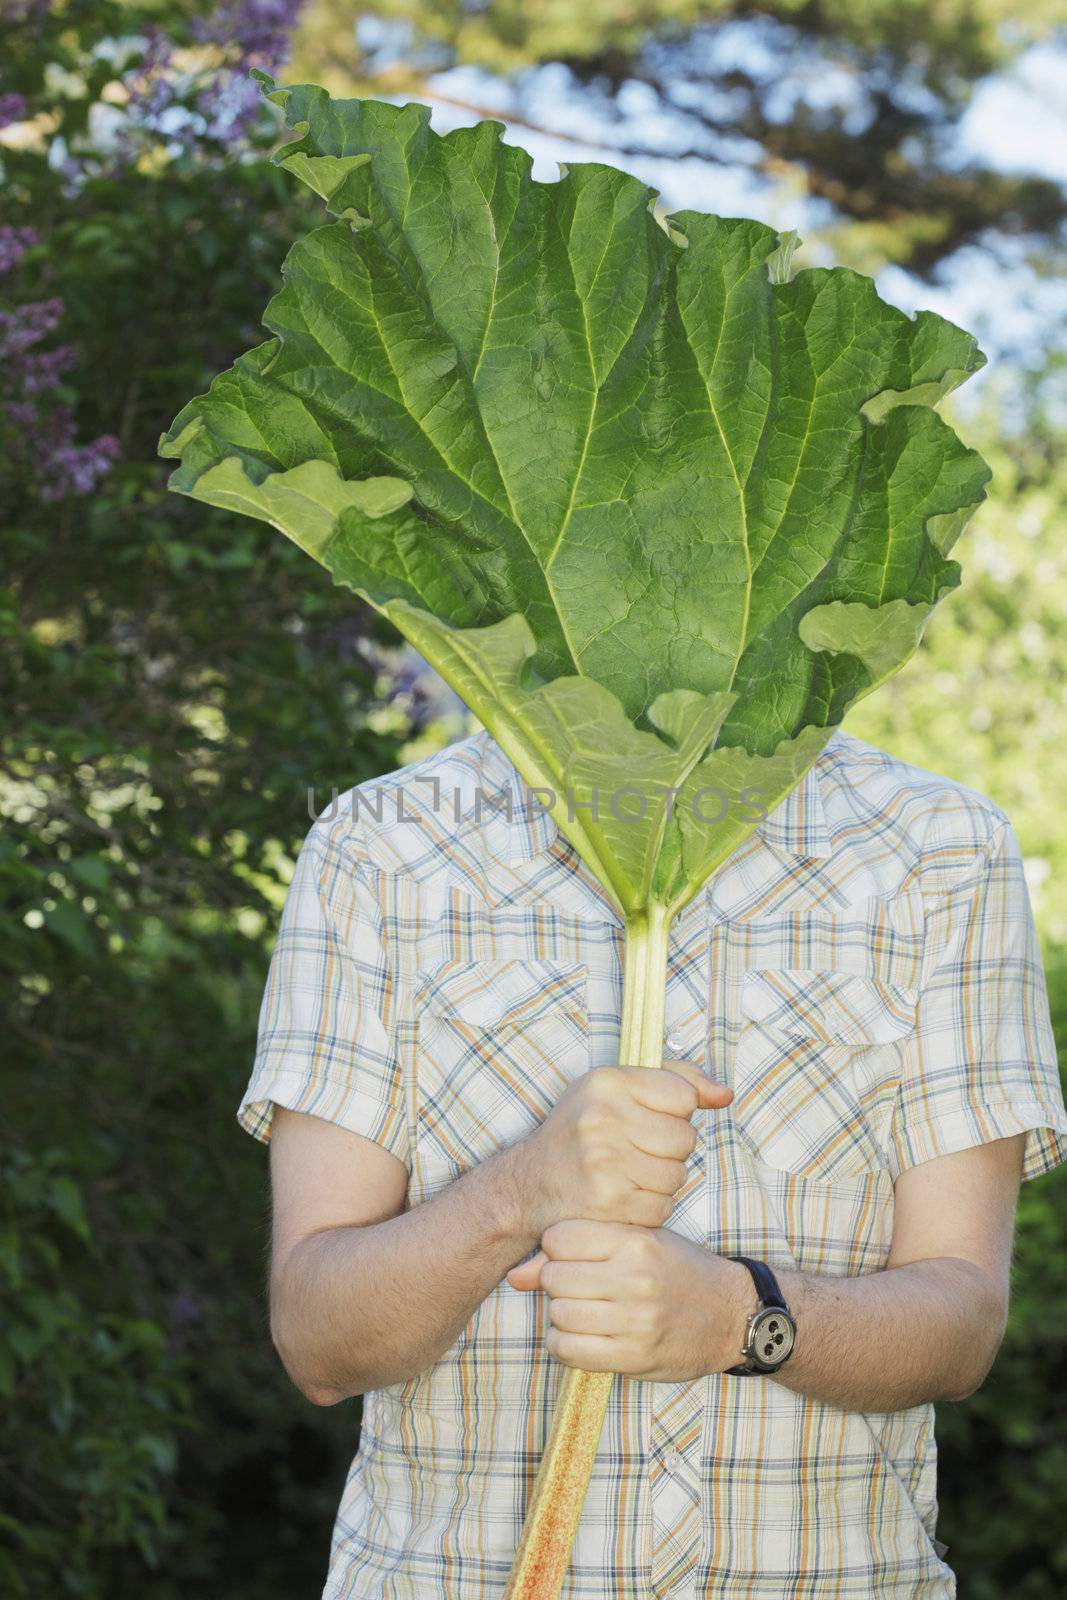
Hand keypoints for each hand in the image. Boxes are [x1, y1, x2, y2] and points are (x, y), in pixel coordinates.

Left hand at [506, 1219, 753, 1381]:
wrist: (731, 1314)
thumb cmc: (678, 1270)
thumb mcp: (638, 1241)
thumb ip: (578, 1249)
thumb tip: (515, 1276)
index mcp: (636, 1241)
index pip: (559, 1238)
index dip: (557, 1248)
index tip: (574, 1256)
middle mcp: (635, 1278)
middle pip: (555, 1278)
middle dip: (558, 1283)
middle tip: (580, 1287)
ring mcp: (636, 1321)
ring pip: (559, 1315)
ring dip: (562, 1316)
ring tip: (584, 1312)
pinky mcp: (635, 1357)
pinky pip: (570, 1351)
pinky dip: (565, 1345)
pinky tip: (583, 1336)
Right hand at [512, 1060, 732, 1236]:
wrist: (530, 1183)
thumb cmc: (581, 1131)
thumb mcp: (617, 1089)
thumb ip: (676, 1081)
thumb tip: (725, 1095)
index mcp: (606, 1082)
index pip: (683, 1096)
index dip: (674, 1112)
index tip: (648, 1118)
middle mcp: (602, 1118)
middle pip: (685, 1138)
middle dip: (670, 1149)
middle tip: (635, 1149)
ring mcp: (605, 1162)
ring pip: (677, 1175)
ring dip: (661, 1180)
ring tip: (628, 1173)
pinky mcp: (609, 1202)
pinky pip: (662, 1206)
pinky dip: (649, 1206)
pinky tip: (623, 1196)